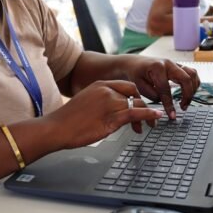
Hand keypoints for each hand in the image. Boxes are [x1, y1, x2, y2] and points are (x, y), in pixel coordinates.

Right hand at [46, 80, 163, 148]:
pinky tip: (156, 117)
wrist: (56, 128)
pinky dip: (149, 114)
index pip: (127, 85)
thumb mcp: (86, 103)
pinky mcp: (111, 118)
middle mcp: (106, 91)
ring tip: (154, 121)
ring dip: (148, 113)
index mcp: (100, 85)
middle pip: (134, 94)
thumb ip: (101, 102)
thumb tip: (113, 111)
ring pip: (137, 104)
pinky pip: (135, 113)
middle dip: (144, 104)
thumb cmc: (67, 120)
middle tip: (151, 114)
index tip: (142, 102)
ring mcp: (110, 104)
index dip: (137, 95)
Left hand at [126, 57, 199, 118]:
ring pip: (192, 74)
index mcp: (157, 68)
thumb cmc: (136, 74)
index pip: (166, 89)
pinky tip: (189, 93)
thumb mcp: (138, 86)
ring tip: (186, 101)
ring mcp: (175, 64)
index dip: (169, 104)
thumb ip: (152, 95)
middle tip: (183, 107)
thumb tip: (166, 102)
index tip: (172, 115)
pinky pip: (192, 73)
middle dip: (187, 95)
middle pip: (186, 79)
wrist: (135, 63)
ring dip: (193, 89)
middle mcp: (168, 64)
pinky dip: (194, 84)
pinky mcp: (179, 67)